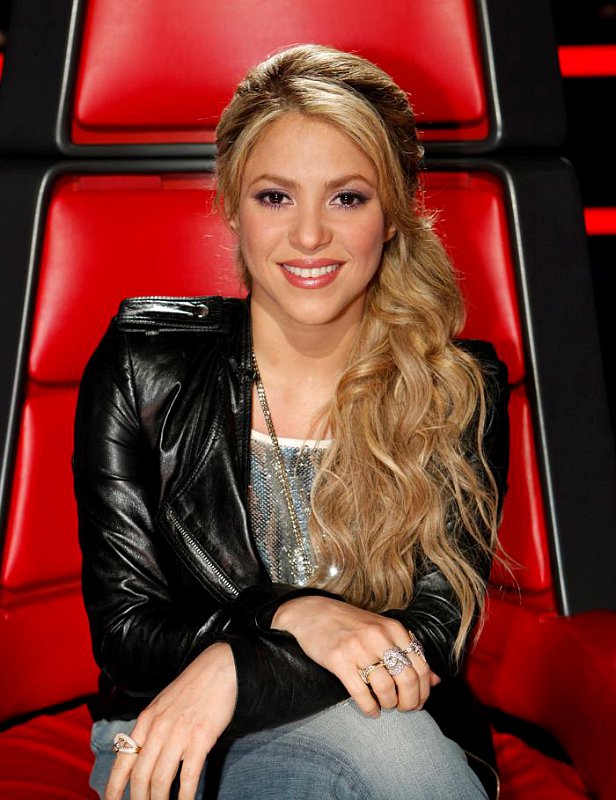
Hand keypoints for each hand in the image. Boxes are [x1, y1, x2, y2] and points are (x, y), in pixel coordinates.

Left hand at [105, 642, 236, 799]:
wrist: (220, 667)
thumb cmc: (192, 687)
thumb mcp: (162, 704)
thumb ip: (151, 728)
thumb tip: (142, 755)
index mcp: (146, 720)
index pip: (123, 761)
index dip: (113, 788)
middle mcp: (158, 728)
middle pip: (140, 777)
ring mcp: (179, 733)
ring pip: (161, 780)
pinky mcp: (200, 738)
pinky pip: (188, 776)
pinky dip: (185, 797)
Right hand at [272, 596, 439, 716]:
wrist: (313, 612)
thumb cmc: (351, 624)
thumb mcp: (383, 631)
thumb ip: (409, 653)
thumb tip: (436, 681)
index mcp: (394, 629)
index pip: (421, 666)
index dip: (424, 691)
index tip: (418, 701)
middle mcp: (379, 637)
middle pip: (408, 680)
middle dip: (410, 702)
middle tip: (404, 709)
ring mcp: (358, 648)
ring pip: (386, 689)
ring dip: (389, 704)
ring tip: (385, 705)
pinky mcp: (339, 660)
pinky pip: (361, 693)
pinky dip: (370, 708)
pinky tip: (371, 710)